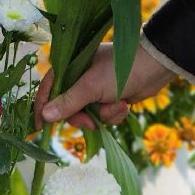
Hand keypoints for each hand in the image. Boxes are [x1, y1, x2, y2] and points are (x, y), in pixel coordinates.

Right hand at [35, 43, 175, 132]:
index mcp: (71, 67)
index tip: (39, 127)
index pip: (49, 88)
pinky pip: (104, 115)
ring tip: (117, 105)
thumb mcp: (91, 87)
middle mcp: (81, 77)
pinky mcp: (110, 98)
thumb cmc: (119, 70)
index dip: (43, 108)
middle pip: (69, 107)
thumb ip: (68, 102)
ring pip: (89, 114)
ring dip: (103, 115)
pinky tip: (125, 105)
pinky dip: (114, 114)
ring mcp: (96, 89)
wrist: (154, 67)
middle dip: (82, 117)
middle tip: (90, 122)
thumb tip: (45, 116)